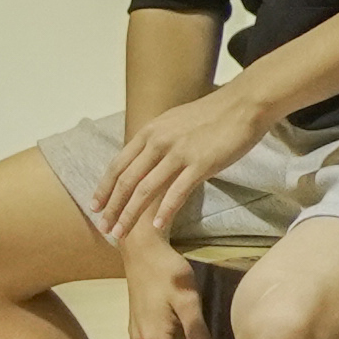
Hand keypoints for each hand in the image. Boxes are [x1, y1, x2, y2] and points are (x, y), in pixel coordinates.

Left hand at [89, 77, 279, 246]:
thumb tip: (145, 158)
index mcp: (150, 132)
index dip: (104, 188)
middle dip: (112, 207)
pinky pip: (177, 192)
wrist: (243, 104)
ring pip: (146, 189)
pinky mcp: (200, 164)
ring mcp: (179, 153)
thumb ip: (157, 139)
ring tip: (122, 234)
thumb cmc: (212, 114)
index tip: (95, 207)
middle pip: (127, 180)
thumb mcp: (174, 121)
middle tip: (105, 228)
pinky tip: (158, 227)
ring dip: (131, 214)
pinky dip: (165, 211)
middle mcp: (158, 142)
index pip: (118, 164)